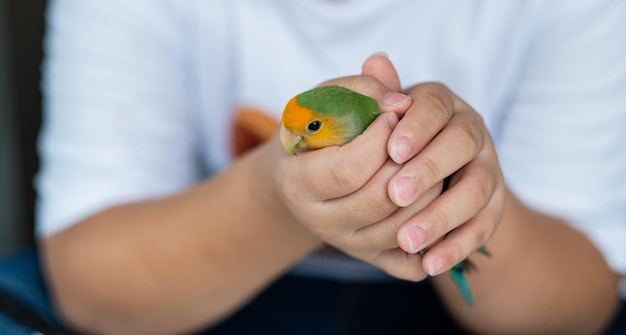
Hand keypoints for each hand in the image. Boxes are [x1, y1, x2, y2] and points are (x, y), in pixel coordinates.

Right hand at [269, 55, 441, 279]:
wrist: (303, 174)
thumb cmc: (317, 130)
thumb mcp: (327, 101)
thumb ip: (362, 90)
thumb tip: (401, 102)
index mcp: (297, 183)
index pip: (349, 169)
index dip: (380, 140)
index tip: (395, 115)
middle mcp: (319, 222)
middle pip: (380, 200)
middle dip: (410, 164)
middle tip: (418, 139)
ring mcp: (347, 244)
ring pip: (401, 228)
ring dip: (428, 191)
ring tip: (429, 161)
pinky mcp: (371, 258)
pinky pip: (409, 262)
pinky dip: (431, 235)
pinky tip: (433, 198)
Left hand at [387, 82, 504, 275]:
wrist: (431, 173)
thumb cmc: (397, 139)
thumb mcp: (387, 117)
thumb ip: (381, 93)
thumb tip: (375, 61)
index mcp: (444, 105)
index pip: (436, 106)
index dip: (417, 126)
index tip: (392, 149)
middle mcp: (472, 133)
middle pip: (462, 145)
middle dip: (428, 170)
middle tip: (394, 194)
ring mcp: (488, 170)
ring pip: (476, 191)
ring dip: (441, 216)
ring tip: (407, 239)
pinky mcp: (492, 208)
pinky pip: (481, 228)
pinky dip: (456, 247)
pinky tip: (429, 264)